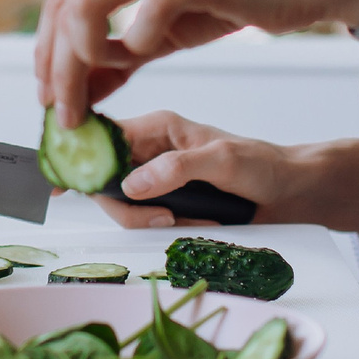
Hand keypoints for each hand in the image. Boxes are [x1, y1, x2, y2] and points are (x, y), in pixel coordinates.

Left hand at [34, 0, 358, 123]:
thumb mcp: (166, 30)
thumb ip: (121, 54)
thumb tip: (81, 90)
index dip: (46, 52)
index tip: (50, 96)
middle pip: (65, 5)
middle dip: (58, 68)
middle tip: (64, 113)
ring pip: (86, 8)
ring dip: (84, 61)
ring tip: (101, 90)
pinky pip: (142, 18)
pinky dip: (135, 47)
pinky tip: (149, 53)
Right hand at [90, 111, 358, 235]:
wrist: (294, 193)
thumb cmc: (264, 166)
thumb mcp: (222, 160)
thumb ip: (177, 168)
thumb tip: (131, 185)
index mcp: (158, 128)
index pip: (103, 138)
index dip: (79, 158)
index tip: (64, 184)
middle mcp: (151, 152)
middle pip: (107, 182)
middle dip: (128, 207)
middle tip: (164, 220)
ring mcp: (158, 181)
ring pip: (125, 207)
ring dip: (152, 221)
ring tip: (190, 220)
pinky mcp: (169, 206)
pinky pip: (148, 222)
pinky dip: (166, 230)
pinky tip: (195, 225)